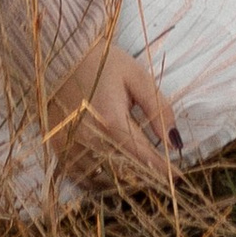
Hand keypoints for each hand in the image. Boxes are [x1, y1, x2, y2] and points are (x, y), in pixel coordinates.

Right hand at [50, 35, 182, 184]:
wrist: (60, 55)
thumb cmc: (102, 62)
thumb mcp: (136, 77)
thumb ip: (158, 108)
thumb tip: (175, 140)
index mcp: (111, 120)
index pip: (143, 156)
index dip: (162, 169)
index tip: (178, 177)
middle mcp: (89, 139)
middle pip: (124, 173)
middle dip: (144, 176)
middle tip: (159, 175)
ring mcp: (71, 146)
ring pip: (101, 180)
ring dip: (121, 180)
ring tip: (137, 176)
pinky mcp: (58, 147)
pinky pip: (79, 176)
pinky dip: (96, 180)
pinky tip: (108, 173)